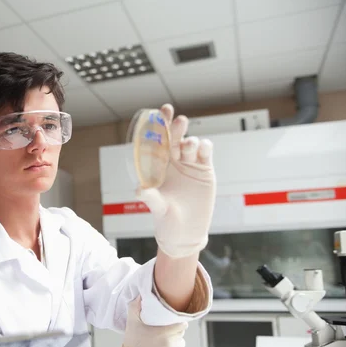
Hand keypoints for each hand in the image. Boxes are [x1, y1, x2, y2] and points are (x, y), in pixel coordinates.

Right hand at [120, 297, 186, 346]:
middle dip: (174, 334)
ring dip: (175, 345)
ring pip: (181, 346)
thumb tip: (141, 294)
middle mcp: (172, 344)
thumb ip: (136, 305)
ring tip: (162, 346)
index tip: (171, 324)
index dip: (178, 323)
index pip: (182, 324)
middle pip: (181, 335)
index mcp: (165, 332)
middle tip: (163, 335)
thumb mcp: (132, 321)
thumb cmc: (132, 342)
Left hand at [137, 103, 215, 257]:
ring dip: (190, 140)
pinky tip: (203, 147)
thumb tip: (140, 189)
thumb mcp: (158, 208)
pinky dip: (205, 147)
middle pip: (174, 139)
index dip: (157, 127)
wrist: (186, 233)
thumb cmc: (166, 220)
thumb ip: (151, 197)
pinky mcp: (205, 171)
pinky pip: (205, 153)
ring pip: (190, 144)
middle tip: (178, 120)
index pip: (156, 143)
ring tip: (189, 145)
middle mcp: (172, 162)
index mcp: (157, 166)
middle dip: (175, 127)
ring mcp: (189, 165)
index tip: (158, 113)